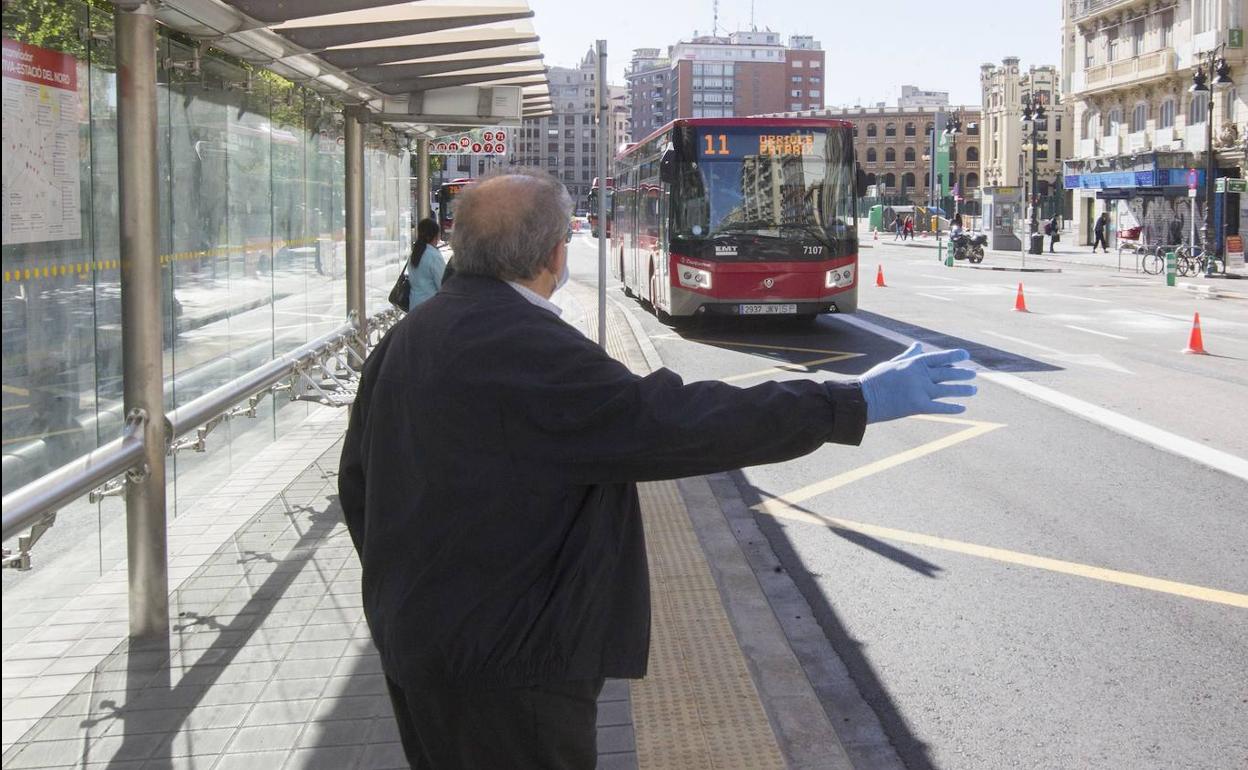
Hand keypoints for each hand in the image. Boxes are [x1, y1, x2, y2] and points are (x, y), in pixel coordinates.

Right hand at [859, 343, 977, 423]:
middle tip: (973, 374)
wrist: (865, 398)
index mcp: (914, 363)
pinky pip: (940, 407)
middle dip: (962, 373)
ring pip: (948, 390)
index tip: (966, 355)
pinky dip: (953, 408)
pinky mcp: (918, 406)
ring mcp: (920, 390)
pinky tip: (962, 408)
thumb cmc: (877, 379)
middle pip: (948, 373)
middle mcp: (920, 375)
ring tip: (973, 390)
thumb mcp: (893, 363)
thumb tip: (919, 345)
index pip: (940, 357)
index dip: (955, 355)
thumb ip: (909, 355)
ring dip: (963, 390)